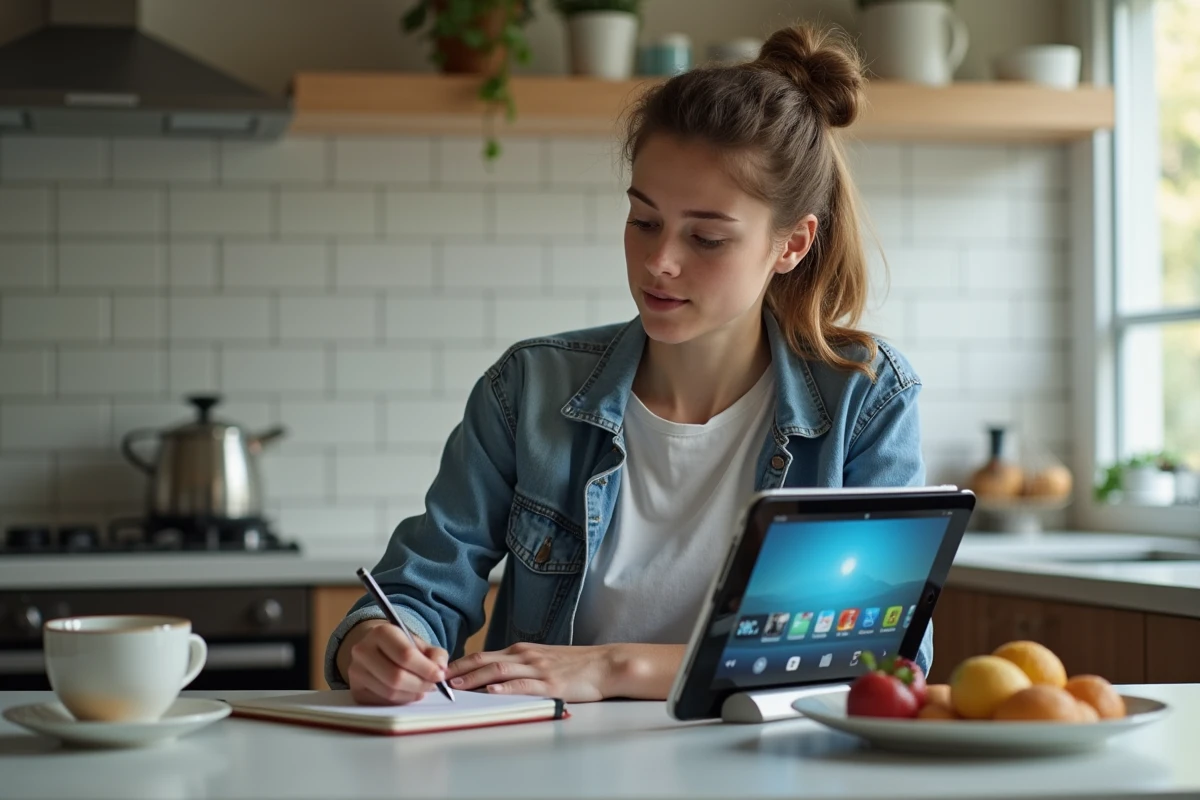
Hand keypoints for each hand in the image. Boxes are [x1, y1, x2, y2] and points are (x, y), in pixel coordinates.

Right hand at [342, 620, 449, 705]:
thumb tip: (441, 670)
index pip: (405, 655)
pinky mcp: (355, 690)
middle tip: (433, 686)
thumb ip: (436, 655)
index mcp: (381, 632)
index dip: (426, 669)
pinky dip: (401, 701)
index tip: (440, 676)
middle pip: (396, 677)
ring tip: (422, 690)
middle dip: (420, 684)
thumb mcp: (420, 644)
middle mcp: (363, 650)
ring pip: (390, 692)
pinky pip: (383, 702)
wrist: (375, 649)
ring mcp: (356, 672)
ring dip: (412, 695)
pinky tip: (407, 694)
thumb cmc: (401, 647)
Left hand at [444, 642, 686, 702]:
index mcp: (522, 650)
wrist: (605, 664)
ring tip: (455, 686)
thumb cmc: (575, 665)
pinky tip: (492, 691)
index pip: (484, 654)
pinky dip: (505, 687)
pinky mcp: (550, 682)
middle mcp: (525, 655)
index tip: (440, 671)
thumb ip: (520, 666)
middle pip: (484, 659)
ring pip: (498, 670)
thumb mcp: (543, 660)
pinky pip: (523, 684)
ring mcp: (537, 668)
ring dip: (474, 678)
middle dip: (458, 670)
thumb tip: (494, 678)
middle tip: (436, 678)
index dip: (460, 663)